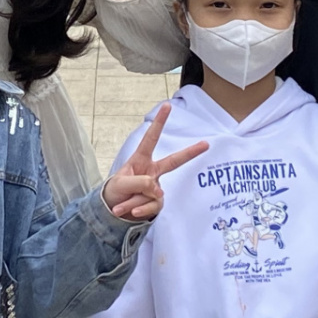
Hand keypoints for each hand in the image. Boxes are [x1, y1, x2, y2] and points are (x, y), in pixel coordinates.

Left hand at [102, 102, 209, 220]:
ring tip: (122, 204)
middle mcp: (152, 172)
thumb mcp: (121, 184)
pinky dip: (139, 210)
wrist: (112, 209)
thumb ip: (140, 184)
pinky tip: (130, 211)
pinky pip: (152, 206)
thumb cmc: (115, 190)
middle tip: (205, 144)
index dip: (159, 123)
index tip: (167, 106)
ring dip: (134, 200)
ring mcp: (156, 188)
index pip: (151, 139)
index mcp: (141, 160)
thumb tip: (159, 191)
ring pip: (151, 193)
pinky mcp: (157, 202)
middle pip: (173, 161)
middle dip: (190, 152)